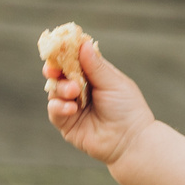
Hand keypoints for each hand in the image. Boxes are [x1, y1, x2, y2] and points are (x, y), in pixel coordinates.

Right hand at [45, 37, 156, 167]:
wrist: (131, 140)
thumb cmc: (128, 109)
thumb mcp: (113, 83)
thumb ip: (96, 66)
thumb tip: (83, 44)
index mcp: (93, 76)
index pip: (74, 60)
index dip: (64, 54)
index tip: (57, 47)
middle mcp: (80, 90)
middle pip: (60, 74)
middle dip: (55, 70)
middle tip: (53, 70)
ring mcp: (72, 106)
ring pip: (54, 91)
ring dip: (61, 89)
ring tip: (74, 92)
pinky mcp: (67, 124)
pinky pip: (54, 111)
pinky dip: (59, 107)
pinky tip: (72, 108)